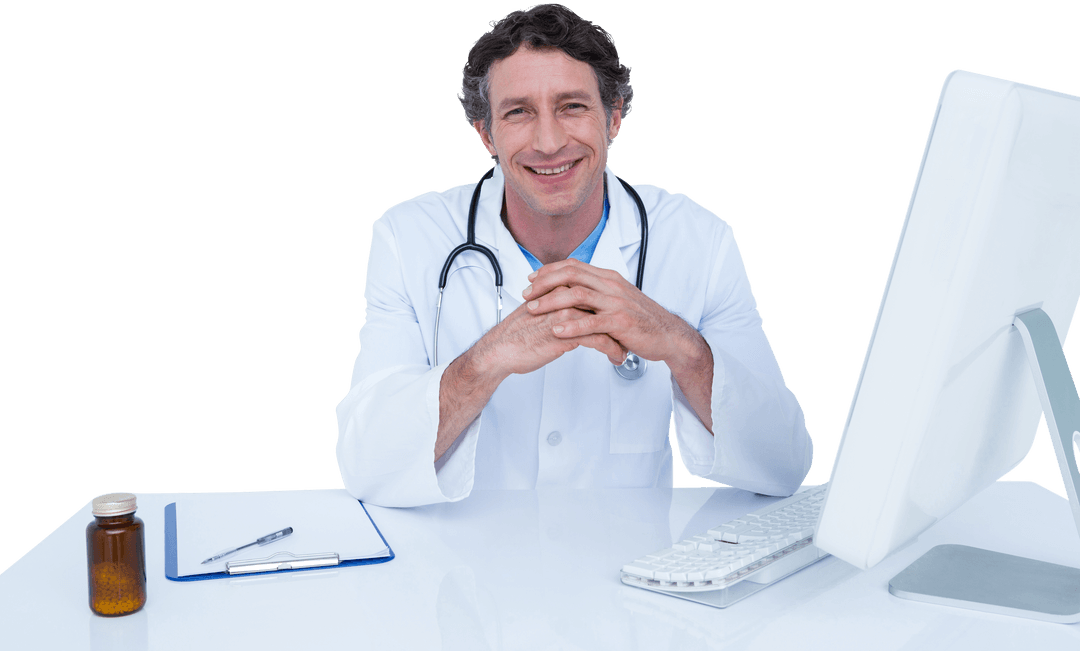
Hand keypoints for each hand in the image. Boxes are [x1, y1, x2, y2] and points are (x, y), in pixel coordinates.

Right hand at [473, 286, 627, 379]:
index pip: (594, 293)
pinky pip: (599, 340)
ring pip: (605, 322)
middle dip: (619, 321)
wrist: (501, 349)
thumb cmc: (517, 334)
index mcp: (560, 290)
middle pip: (603, 305)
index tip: (618, 320)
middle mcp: (566, 299)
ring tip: (626, 349)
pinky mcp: (567, 334)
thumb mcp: (540, 312)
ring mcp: (567, 315)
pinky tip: (616, 357)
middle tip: (629, 334)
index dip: (609, 307)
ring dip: (619, 337)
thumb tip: (572, 310)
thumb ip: (557, 306)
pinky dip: (612, 349)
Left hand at [521, 259, 713, 431]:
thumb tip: (572, 289)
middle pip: (570, 276)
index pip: (573, 266)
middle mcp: (611, 286)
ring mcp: (616, 304)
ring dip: (551, 302)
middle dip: (543, 284)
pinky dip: (571, 325)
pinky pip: (591, 322)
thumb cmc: (641, 319)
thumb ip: (596, 292)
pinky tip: (556, 330)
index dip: (549, 271)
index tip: (530, 280)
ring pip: (577, 296)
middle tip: (526, 295)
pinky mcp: (621, 323)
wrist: (668, 335)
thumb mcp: (617, 298)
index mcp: (609, 278)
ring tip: (533, 311)